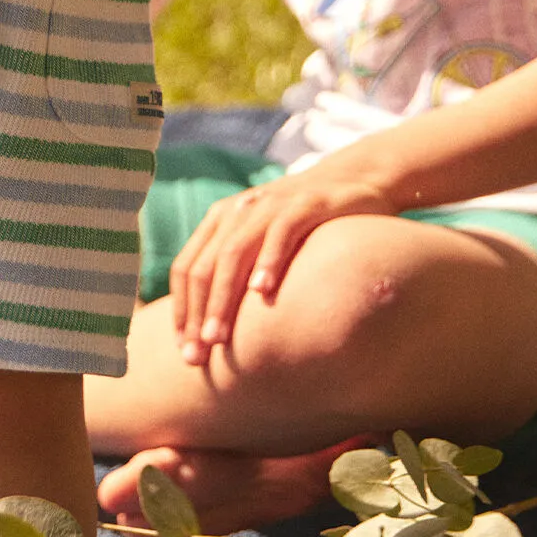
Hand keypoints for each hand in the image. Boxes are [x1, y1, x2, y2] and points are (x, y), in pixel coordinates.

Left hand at [169, 169, 394, 368]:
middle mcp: (238, 210)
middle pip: (205, 266)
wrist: (355, 179)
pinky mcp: (305, 204)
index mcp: (221, 220)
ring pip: (234, 252)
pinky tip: (263, 292)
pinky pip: (281, 232)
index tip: (184, 351)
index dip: (181, 310)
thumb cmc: (306, 224)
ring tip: (218, 337)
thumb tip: (215, 328)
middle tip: (197, 357)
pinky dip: (269, 261)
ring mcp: (270, 205)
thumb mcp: (264, 242)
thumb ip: (240, 272)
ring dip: (223, 298)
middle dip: (197, 314)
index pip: (186, 268)